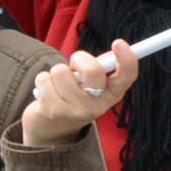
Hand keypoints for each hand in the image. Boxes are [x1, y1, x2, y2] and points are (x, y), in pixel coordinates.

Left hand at [18, 40, 140, 146]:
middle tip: (74, 65)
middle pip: (93, 70)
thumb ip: (101, 69)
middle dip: (79, 59)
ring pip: (61, 71)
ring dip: (56, 73)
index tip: (119, 43)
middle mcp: (97, 106)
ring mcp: (75, 110)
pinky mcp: (53, 111)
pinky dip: (43, 81)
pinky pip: (44, 79)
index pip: (127, 77)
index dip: (127, 60)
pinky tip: (47, 93)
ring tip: (59, 85)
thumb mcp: (92, 84)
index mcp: (112, 95)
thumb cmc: (75, 95)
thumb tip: (117, 48)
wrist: (52, 127)